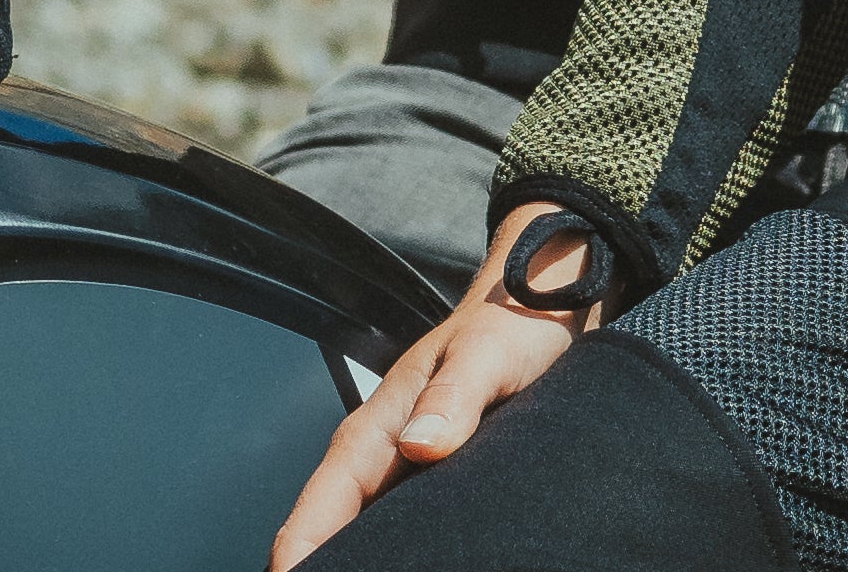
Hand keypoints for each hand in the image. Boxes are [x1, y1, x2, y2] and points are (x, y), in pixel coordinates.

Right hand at [268, 202, 607, 566]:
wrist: (546, 302)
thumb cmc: (512, 323)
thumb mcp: (488, 352)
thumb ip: (455, 393)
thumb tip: (418, 444)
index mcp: (379, 427)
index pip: (322, 502)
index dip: (301, 550)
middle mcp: (386, 457)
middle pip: (337, 530)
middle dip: (327, 566)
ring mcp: (412, 474)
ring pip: (371, 533)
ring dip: (367, 559)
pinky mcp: (441, 484)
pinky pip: (414, 530)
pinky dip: (407, 552)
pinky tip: (422, 569)